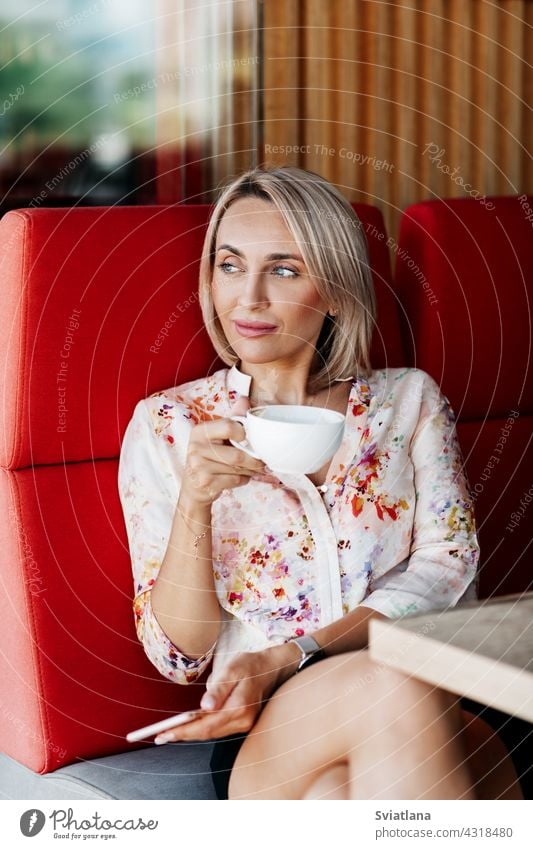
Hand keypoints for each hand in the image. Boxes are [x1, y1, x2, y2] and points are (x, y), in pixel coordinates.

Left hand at [153, 642, 299, 743]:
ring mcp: (244, 723)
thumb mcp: (233, 669)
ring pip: (212, 732)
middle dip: (182, 735)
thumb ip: (219, 688)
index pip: (206, 725)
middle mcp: (243, 720)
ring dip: (190, 734)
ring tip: (167, 733)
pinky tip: (188, 727)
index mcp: (240, 706)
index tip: (163, 734)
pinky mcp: (243, 722)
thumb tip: (204, 707)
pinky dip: (202, 729)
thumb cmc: (250, 664)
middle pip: (207, 732)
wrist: (273, 667)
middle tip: (158, 737)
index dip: (184, 731)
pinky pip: (218, 728)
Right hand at [180, 396, 266, 505]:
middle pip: (237, 454)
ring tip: (251, 469)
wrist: (194, 487)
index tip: (247, 439)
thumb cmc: (210, 457)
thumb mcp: (217, 436)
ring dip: (250, 470)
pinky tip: (240, 478)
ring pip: (237, 468)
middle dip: (253, 460)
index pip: (229, 427)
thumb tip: (244, 399)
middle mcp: (196, 447)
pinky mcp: (205, 482)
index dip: (244, 434)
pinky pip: (234, 480)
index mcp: (200, 431)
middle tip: (261, 461)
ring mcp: (199, 466)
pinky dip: (243, 480)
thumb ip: (232, 419)